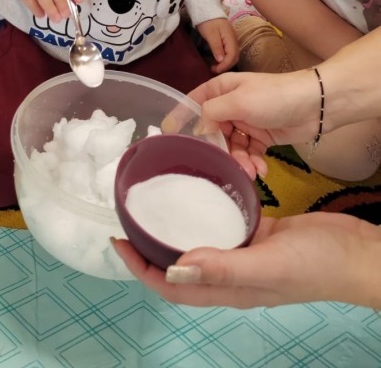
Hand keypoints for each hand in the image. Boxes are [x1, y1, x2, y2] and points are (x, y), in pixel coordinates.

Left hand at [112, 213, 380, 308]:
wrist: (357, 254)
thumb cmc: (317, 265)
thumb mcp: (269, 265)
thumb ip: (223, 267)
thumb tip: (173, 267)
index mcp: (228, 288)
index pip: (171, 285)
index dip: (140, 267)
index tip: (117, 240)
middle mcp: (231, 273)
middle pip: (178, 264)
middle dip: (149, 245)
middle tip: (130, 215)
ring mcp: (245, 252)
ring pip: (199, 240)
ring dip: (175, 224)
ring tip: (156, 197)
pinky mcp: (259, 232)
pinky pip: (224, 221)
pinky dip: (207, 207)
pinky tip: (199, 185)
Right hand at [162, 70, 320, 177]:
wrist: (315, 105)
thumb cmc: (274, 96)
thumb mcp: (239, 101)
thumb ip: (212, 113)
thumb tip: (196, 129)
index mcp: (221, 90)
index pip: (193, 102)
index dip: (180, 117)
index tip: (166, 134)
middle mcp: (230, 106)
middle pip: (213, 131)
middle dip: (219, 150)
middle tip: (224, 165)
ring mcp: (247, 122)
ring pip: (232, 146)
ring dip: (239, 161)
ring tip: (251, 171)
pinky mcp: (262, 137)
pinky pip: (249, 153)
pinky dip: (253, 163)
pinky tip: (262, 169)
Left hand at [196, 17, 238, 72]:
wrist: (207, 10)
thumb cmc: (208, 22)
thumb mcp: (211, 35)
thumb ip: (217, 47)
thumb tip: (221, 60)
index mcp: (231, 39)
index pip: (232, 56)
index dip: (225, 65)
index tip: (215, 70)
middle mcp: (234, 40)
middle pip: (234, 57)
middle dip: (226, 66)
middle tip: (214, 70)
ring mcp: (232, 40)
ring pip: (232, 55)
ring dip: (225, 63)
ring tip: (215, 67)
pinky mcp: (228, 40)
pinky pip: (229, 52)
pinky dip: (224, 58)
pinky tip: (217, 60)